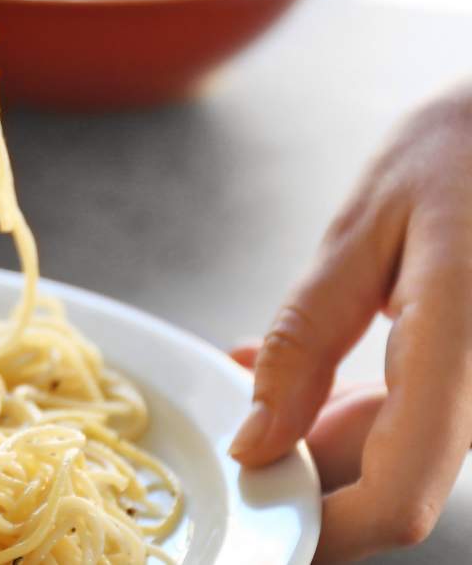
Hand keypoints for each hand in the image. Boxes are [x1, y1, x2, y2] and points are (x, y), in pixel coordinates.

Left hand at [228, 84, 471, 561]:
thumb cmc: (459, 152)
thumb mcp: (364, 231)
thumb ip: (305, 338)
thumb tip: (256, 441)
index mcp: (463, 352)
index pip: (397, 497)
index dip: (320, 531)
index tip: (250, 520)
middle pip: (388, 482)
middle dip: (301, 470)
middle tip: (231, 418)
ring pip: (396, 454)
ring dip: (317, 433)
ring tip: (253, 371)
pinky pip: (413, 418)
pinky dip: (349, 408)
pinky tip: (298, 373)